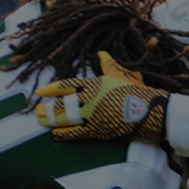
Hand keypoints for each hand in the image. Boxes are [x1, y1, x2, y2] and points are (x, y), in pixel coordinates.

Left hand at [34, 50, 168, 143]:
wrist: (152, 111)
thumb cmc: (139, 91)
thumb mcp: (124, 74)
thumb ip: (109, 65)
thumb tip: (102, 54)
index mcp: (95, 84)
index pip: (67, 85)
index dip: (52, 89)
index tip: (40, 91)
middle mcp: (90, 99)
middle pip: (63, 103)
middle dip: (48, 108)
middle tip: (37, 111)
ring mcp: (93, 115)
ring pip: (66, 118)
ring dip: (52, 120)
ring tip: (42, 121)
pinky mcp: (99, 130)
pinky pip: (77, 133)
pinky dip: (65, 134)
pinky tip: (57, 135)